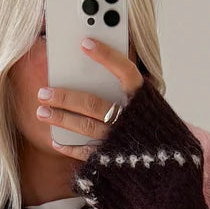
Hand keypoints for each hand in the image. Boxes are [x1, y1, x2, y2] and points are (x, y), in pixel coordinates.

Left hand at [36, 36, 144, 161]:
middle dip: (65, 96)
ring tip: (42, 112)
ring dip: (61, 119)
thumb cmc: (151, 125)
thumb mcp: (148, 102)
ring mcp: (120, 140)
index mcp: (143, 100)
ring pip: (86, 126)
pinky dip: (70, 147)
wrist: (167, 166)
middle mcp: (131, 119)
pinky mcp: (112, 159)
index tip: (85, 42)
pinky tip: (55, 140)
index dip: (107, 56)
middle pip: (93, 103)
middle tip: (44, 92)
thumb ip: (126, 84)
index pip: (126, 72)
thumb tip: (96, 59)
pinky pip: (88, 153)